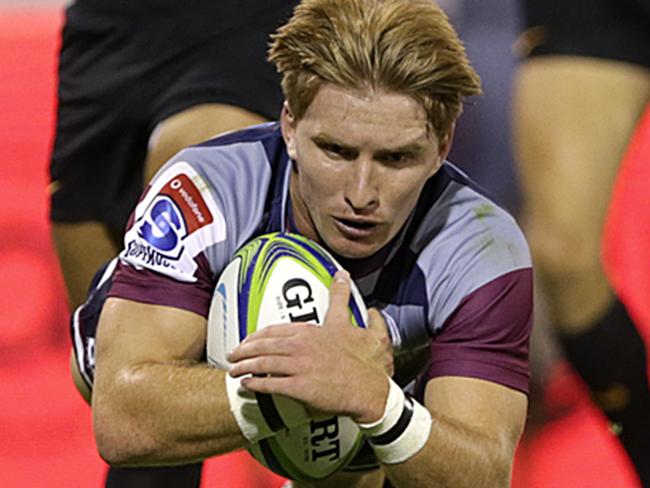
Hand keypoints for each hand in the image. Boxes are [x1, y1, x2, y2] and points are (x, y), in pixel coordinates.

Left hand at [227, 271, 391, 422]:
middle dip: (244, 349)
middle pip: (264, 345)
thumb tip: (355, 289)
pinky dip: (256, 384)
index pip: (276, 329)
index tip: (249, 338)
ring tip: (234, 370)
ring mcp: (300, 366)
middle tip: (233, 353)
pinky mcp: (299, 388)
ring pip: (263, 363)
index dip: (258, 334)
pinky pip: (270, 385)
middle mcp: (303, 346)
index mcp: (314, 331)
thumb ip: (356, 307)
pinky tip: (247, 385)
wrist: (372, 391)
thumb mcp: (364, 329)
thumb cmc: (369, 364)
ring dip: (244, 366)